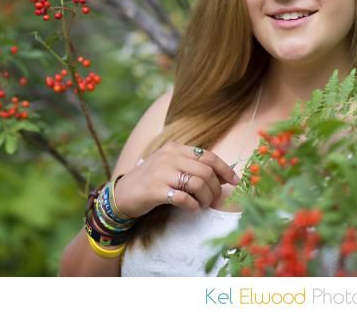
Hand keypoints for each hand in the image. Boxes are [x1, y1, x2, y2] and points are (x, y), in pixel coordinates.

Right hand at [113, 143, 239, 217]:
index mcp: (175, 148)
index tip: (235, 181)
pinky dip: (193, 205)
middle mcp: (168, 157)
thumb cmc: (151, 181)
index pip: (207, 156)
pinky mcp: (155, 190)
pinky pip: (184, 198)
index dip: (225, 169)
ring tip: (203, 204)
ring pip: (197, 184)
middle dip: (216, 188)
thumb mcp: (171, 166)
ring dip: (206, 198)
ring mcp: (161, 173)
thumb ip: (192, 166)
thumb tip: (222, 175)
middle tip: (214, 199)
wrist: (122, 195)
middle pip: (205, 171)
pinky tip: (193, 208)